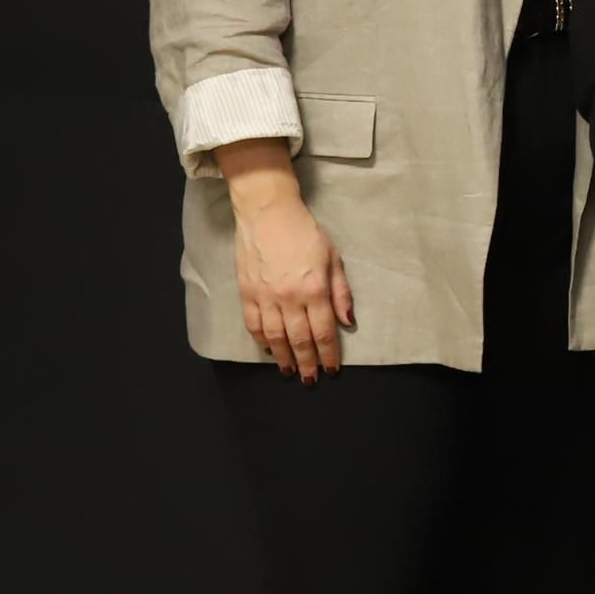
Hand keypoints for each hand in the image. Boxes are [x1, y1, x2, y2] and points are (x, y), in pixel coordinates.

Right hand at [231, 188, 353, 381]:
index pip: (323, 332)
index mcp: (315, 289)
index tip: (331, 369)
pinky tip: (268, 349)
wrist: (268, 213)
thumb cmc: (305, 233)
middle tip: (310, 380)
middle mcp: (290, 298)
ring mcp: (265, 296)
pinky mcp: (247, 292)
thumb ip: (341, 292)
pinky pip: (254, 324)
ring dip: (283, 358)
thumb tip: (348, 322)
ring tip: (289, 371)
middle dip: (307, 363)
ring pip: (275, 337)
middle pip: (299, 340)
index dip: (328, 354)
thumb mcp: (333, 258)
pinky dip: (261, 340)